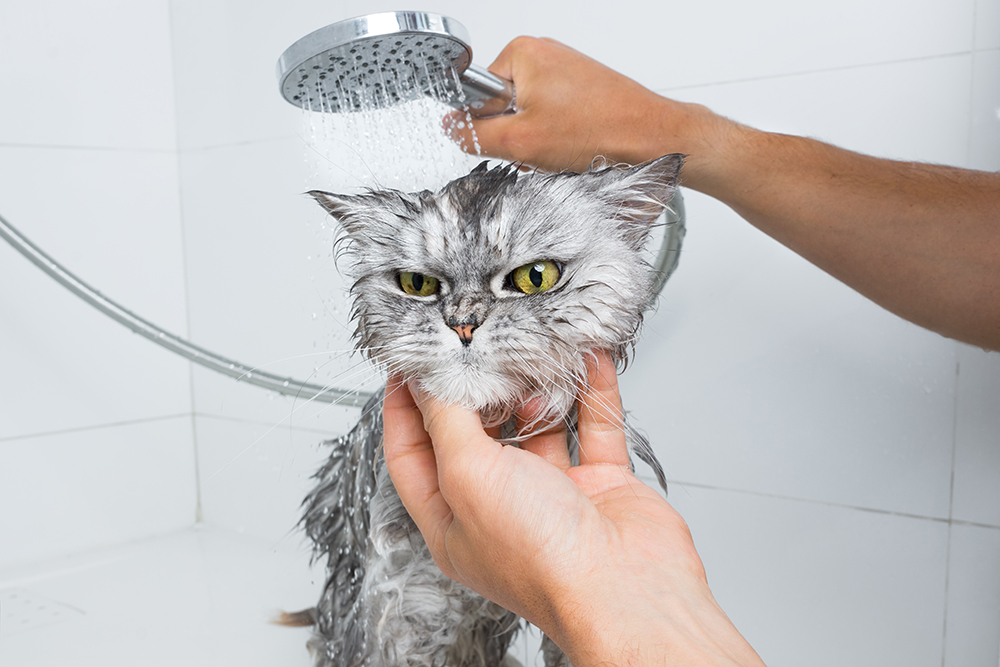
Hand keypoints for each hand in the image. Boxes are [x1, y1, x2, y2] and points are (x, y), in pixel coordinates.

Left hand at [382, 350, 765, 665]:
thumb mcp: (468, 476)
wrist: (626, 589)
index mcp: (452, 520)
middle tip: (475, 345)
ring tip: (531, 352)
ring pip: (537, 426)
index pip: (412, 455)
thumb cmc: (543, 559)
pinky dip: (591, 392)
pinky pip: (592, 425)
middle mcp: (499, 509)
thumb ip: (446, 421)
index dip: (404, 409)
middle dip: (477, 390)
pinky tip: (587, 360)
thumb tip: (430, 381)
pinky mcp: (599, 484)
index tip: (407, 365)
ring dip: (536, 389)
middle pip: (475, 435)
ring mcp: (551, 495)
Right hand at [444, 36, 736, 185]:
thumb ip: (476, 134)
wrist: (652, 139)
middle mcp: (544, 55)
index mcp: (523, 53)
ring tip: (563, 150)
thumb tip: (452, 128)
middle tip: (540, 149)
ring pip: (529, 118)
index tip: (510, 139)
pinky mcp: (582, 90)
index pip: (477, 94)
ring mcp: (565, 72)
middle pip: (503, 106)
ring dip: (539, 143)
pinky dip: (558, 139)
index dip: (489, 125)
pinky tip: (575, 148)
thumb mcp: (521, 142)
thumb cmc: (599, 131)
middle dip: (517, 137)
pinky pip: (552, 119)